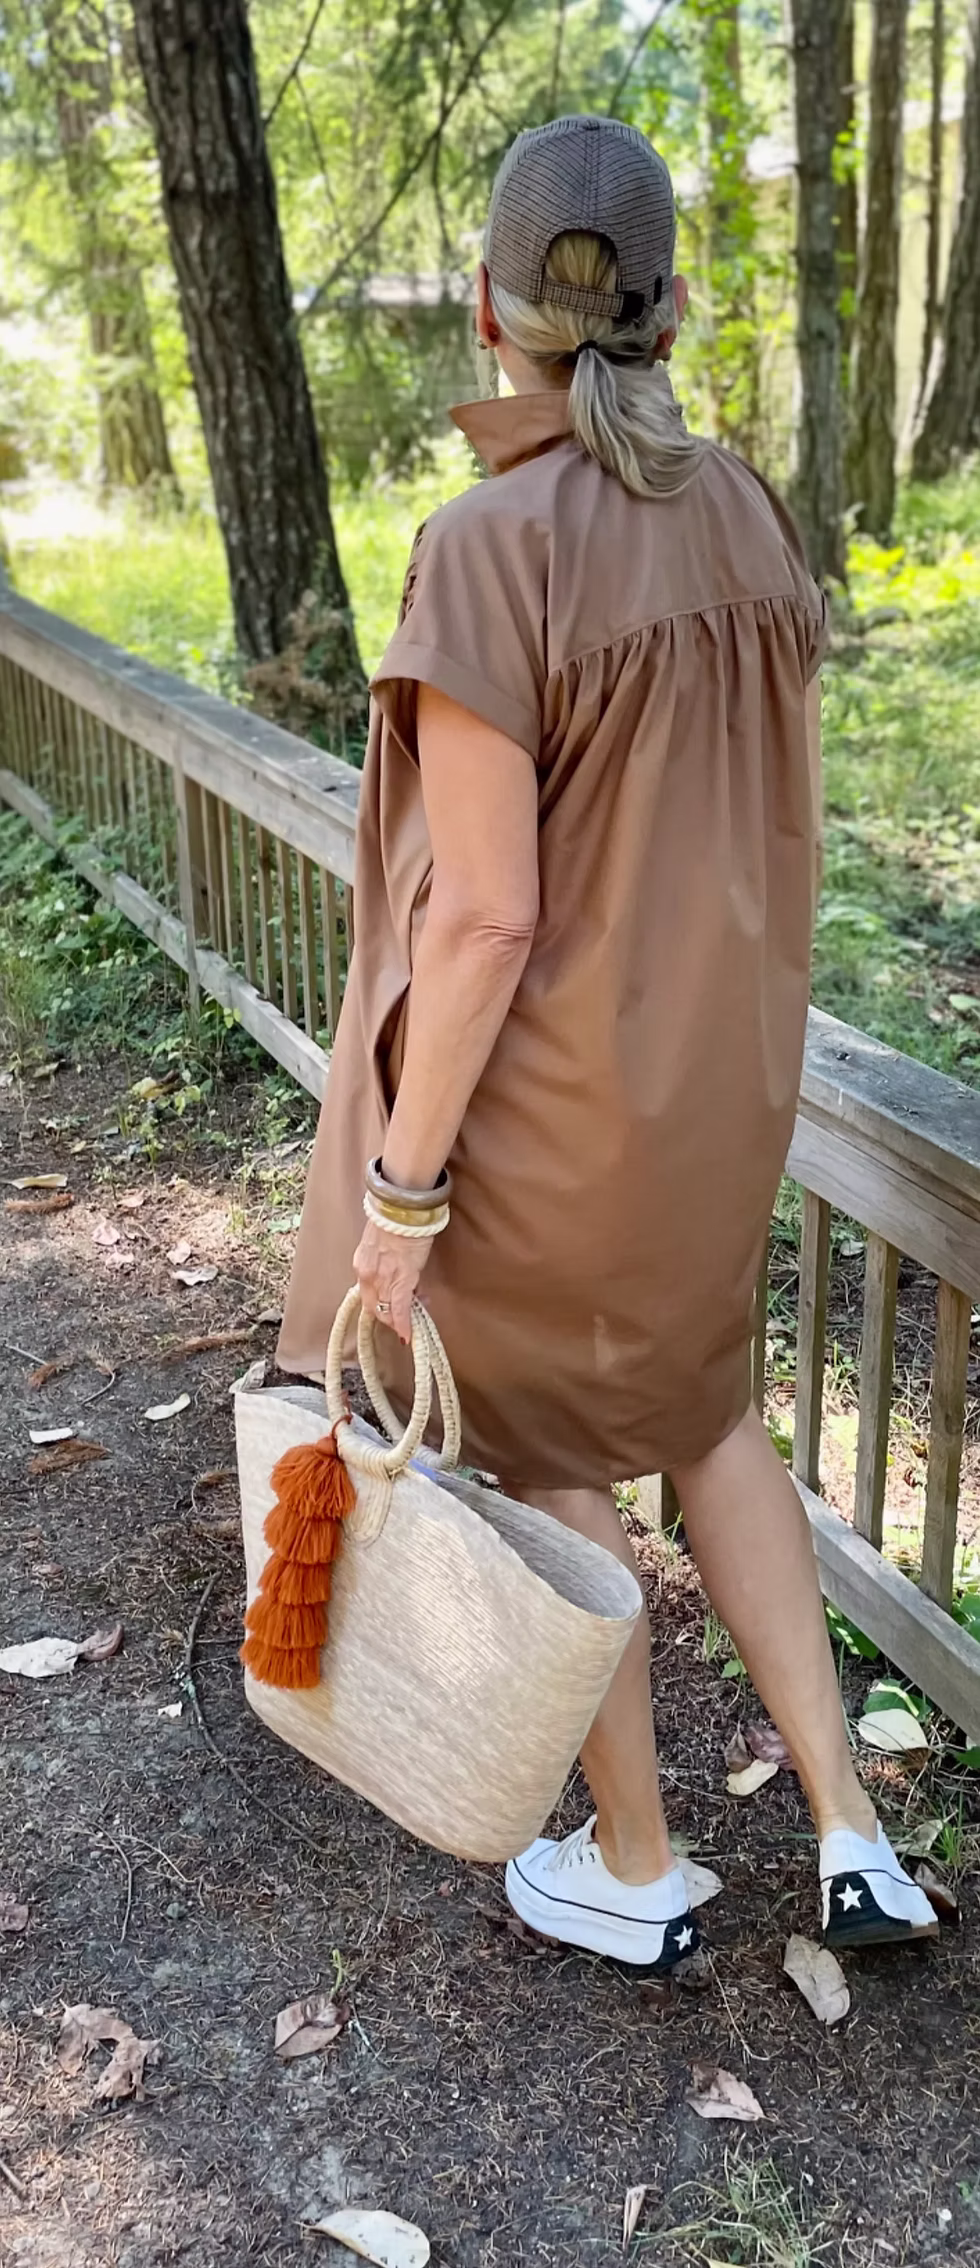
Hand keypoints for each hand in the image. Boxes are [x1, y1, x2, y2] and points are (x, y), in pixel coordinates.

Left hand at [353, 1217, 433, 1342]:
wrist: (403, 1211)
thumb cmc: (396, 1221)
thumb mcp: (382, 1245)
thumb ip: (386, 1262)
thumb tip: (401, 1276)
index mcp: (362, 1264)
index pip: (367, 1294)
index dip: (378, 1306)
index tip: (387, 1312)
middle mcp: (367, 1275)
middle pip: (373, 1307)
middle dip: (386, 1318)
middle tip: (399, 1322)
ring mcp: (383, 1280)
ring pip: (386, 1311)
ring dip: (397, 1321)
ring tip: (408, 1326)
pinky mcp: (400, 1281)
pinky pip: (400, 1309)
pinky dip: (404, 1323)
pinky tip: (409, 1334)